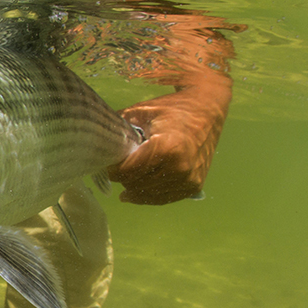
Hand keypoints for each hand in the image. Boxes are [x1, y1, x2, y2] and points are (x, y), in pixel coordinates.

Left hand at [108, 79, 231, 204]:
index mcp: (166, 148)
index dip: (113, 168)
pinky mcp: (194, 186)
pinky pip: (163, 198)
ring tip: (127, 177)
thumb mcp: (142, 112)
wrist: (208, 110)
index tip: (109, 162)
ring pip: (147, 194)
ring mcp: (188, 179)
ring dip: (134, 187)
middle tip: (118, 168)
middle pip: (135, 184)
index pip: (127, 171)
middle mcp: (180, 167)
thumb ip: (119, 128)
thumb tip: (98, 143)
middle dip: (123, 178)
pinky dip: (148, 195)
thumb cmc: (173, 109)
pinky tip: (135, 191)